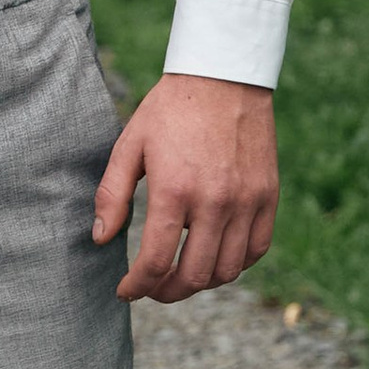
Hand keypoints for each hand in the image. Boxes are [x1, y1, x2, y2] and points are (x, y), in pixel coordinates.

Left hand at [92, 76, 277, 302]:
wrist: (223, 76)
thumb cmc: (170, 109)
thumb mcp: (130, 145)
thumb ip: (112, 194)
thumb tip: (100, 238)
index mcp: (174, 190)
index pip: (156, 261)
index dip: (137, 286)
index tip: (126, 291)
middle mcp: (215, 201)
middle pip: (194, 275)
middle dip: (167, 292)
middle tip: (152, 289)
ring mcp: (247, 201)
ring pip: (228, 270)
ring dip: (201, 282)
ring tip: (181, 275)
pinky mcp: (268, 196)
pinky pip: (257, 249)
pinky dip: (236, 263)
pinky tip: (215, 256)